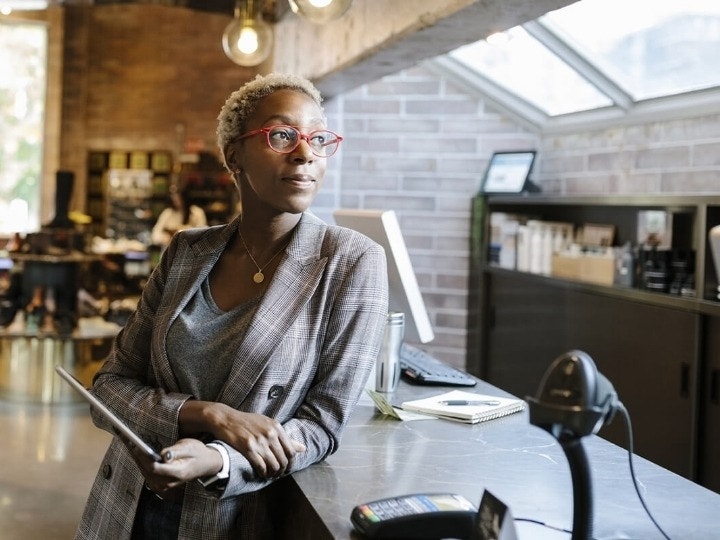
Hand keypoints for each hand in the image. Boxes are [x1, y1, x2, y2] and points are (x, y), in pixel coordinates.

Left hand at [125, 438, 222, 492]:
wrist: (206, 463)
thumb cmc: (198, 452)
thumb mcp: (190, 447)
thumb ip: (176, 452)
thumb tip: (163, 455)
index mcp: (178, 472)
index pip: (155, 468)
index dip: (143, 458)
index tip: (135, 446)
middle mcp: (171, 482)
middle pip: (147, 472)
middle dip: (137, 457)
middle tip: (128, 442)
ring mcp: (166, 485)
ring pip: (146, 474)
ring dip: (137, 461)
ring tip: (130, 446)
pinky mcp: (163, 484)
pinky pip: (148, 475)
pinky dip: (142, 465)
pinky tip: (138, 455)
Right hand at [181, 402, 304, 478]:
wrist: (226, 418)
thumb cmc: (247, 422)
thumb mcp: (268, 424)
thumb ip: (285, 437)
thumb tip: (302, 448)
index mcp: (276, 427)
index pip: (291, 451)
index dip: (291, 463)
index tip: (287, 468)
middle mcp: (270, 433)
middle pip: (283, 460)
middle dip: (282, 471)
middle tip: (277, 475)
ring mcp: (259, 441)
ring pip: (274, 465)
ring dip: (273, 474)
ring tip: (269, 475)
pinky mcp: (248, 448)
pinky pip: (261, 466)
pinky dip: (263, 473)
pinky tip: (261, 474)